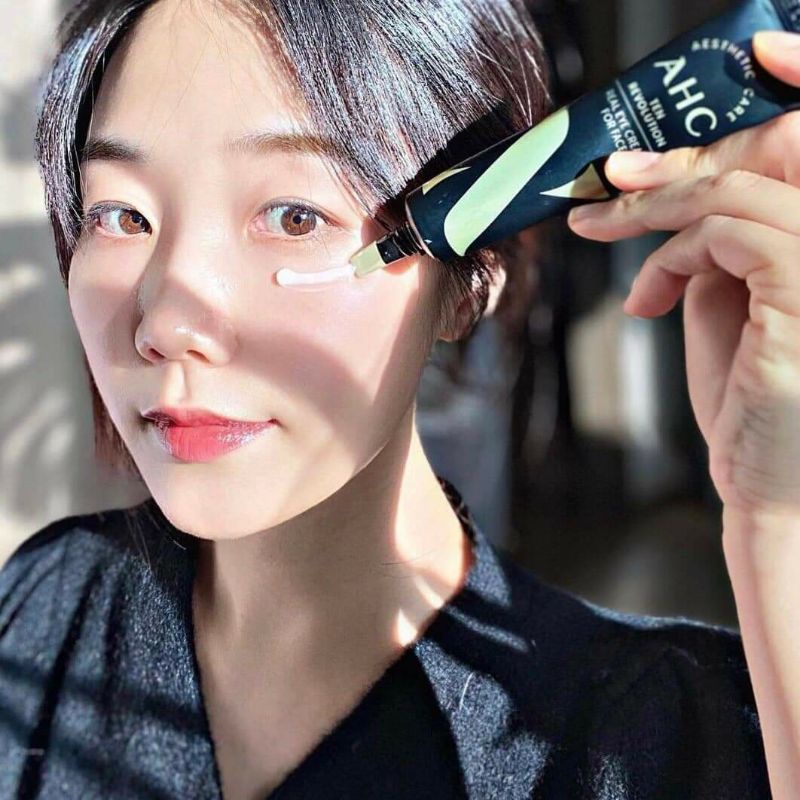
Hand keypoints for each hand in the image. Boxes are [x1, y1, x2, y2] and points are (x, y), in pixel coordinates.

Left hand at [566, 30, 799, 517]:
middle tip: (612, 177)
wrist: (764, 487)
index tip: (757, 53)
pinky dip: (672, 253)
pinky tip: (646, 299)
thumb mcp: (727, 307)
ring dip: (655, 210)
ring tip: (604, 235)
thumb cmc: (748, 406)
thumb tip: (683, 209)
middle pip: (775, 151)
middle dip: (683, 155)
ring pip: (738, 189)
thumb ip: (721, 247)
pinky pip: (727, 231)